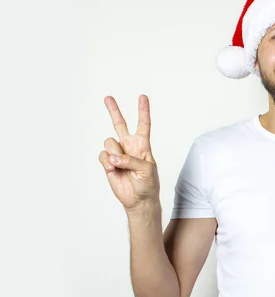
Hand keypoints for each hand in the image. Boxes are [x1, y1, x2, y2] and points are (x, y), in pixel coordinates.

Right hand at [98, 94, 159, 212]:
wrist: (139, 199)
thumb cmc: (148, 183)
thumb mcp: (146, 169)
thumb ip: (131, 160)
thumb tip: (113, 157)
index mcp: (143, 144)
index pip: (143, 124)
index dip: (143, 110)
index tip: (142, 97)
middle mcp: (129, 146)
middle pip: (120, 124)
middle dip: (113, 111)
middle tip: (107, 98)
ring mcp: (117, 154)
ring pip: (109, 142)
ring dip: (114, 154)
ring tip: (120, 165)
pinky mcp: (108, 163)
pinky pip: (102, 155)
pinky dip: (107, 163)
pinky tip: (113, 170)